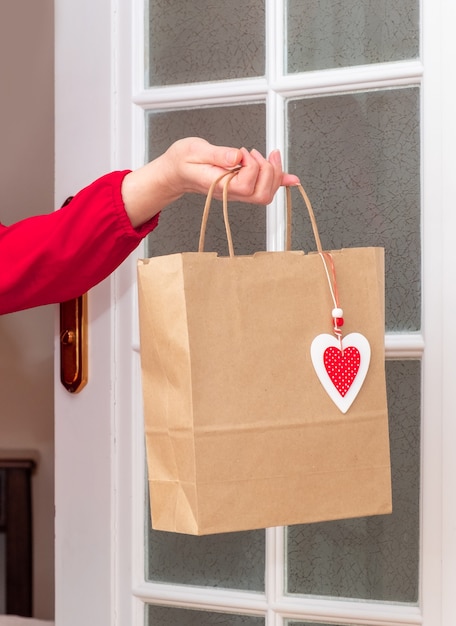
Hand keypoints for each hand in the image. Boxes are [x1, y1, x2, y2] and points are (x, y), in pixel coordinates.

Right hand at [122, 137, 299, 227]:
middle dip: (267, 171)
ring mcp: (236, 193)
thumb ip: (217, 154)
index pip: (246, 185)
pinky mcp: (241, 188)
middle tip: (257, 154)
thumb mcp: (195, 150)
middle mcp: (230, 193)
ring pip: (265, 194)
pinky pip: (264, 190)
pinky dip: (279, 181)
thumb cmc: (182, 162)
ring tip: (264, 155)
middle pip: (261, 195)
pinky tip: (290, 178)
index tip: (243, 152)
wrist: (175, 171)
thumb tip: (236, 156)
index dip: (251, 166)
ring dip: (273, 173)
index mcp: (218, 185)